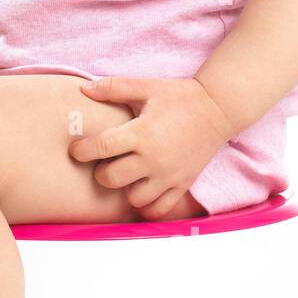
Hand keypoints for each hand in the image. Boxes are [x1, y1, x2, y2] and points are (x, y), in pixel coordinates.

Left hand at [68, 75, 235, 218]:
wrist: (219, 109)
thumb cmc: (180, 96)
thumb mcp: (146, 87)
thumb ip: (114, 88)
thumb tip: (84, 90)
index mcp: (141, 133)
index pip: (101, 148)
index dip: (82, 150)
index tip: (78, 149)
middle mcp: (154, 159)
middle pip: (111, 179)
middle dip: (100, 172)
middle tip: (104, 161)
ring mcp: (169, 176)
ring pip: (134, 199)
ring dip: (124, 189)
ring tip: (126, 175)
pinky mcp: (182, 185)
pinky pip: (159, 210)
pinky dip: (146, 205)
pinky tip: (142, 190)